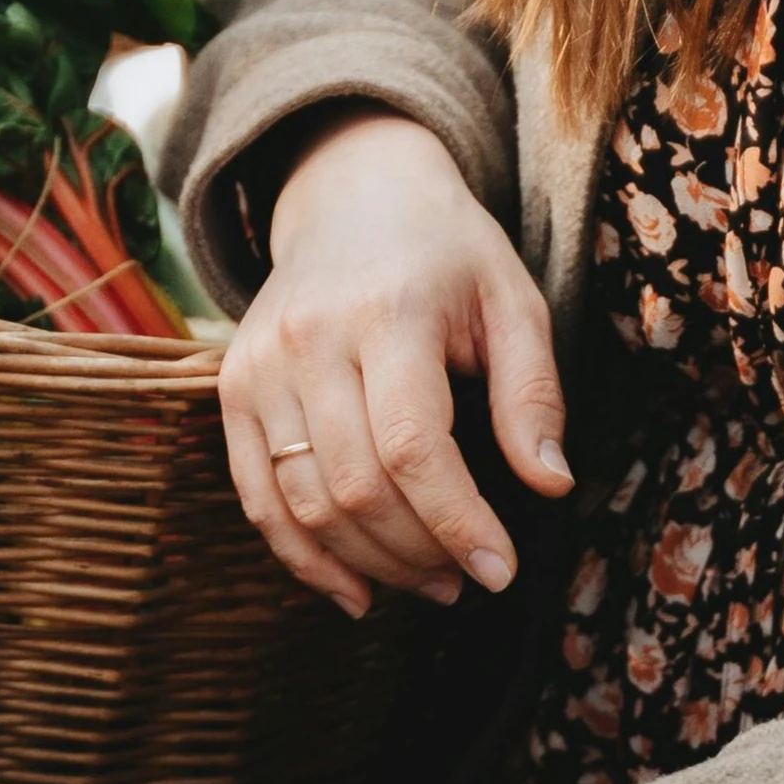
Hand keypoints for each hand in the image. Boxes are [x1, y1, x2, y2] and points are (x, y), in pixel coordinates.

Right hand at [223, 108, 571, 615]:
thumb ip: (533, 392)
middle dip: (419, 553)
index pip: (413, 447)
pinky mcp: (233, 388)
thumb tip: (550, 484)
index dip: (457, 523)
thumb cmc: (448, 252)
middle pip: (355, 486)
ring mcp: (258, 366)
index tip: (501, 571)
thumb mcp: (512, 300)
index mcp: (388, 313)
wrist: (352, 193)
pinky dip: (301, 556)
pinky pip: (256, 495)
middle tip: (468, 579)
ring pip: (303, 502)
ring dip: (369, 564)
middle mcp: (309, 340)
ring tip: (428, 581)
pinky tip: (354, 590)